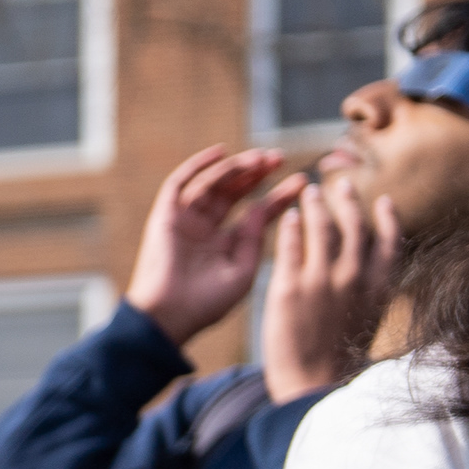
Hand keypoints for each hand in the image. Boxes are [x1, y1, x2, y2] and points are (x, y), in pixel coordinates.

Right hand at [126, 146, 301, 349]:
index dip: (278, 196)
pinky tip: (222, 152)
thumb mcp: (242, 270)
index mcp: (223, 246)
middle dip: (257, 174)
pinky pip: (179, 183)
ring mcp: (183, 221)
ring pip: (211, 184)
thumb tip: (263, 206)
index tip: (303, 181)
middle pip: (233, 192)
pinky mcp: (165, 216)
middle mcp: (204, 229)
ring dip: (235, 168)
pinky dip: (198, 166)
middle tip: (279, 158)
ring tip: (260, 158)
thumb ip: (254, 237)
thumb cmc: (206, 303)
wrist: (169, 316)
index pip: (255, 213)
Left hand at [258, 166, 401, 400]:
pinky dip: (289, 227)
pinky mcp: (289, 288)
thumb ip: (370, 291)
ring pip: (321, 228)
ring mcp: (322, 280)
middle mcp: (354, 278)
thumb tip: (369, 271)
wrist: (313, 386)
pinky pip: (289, 246)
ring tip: (308, 191)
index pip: (390, 240)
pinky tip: (285, 216)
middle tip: (340, 184)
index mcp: (379, 286)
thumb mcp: (368, 321)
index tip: (383, 201)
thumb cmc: (339, 359)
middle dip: (348, 201)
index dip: (387, 217)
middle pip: (354, 226)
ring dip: (316, 205)